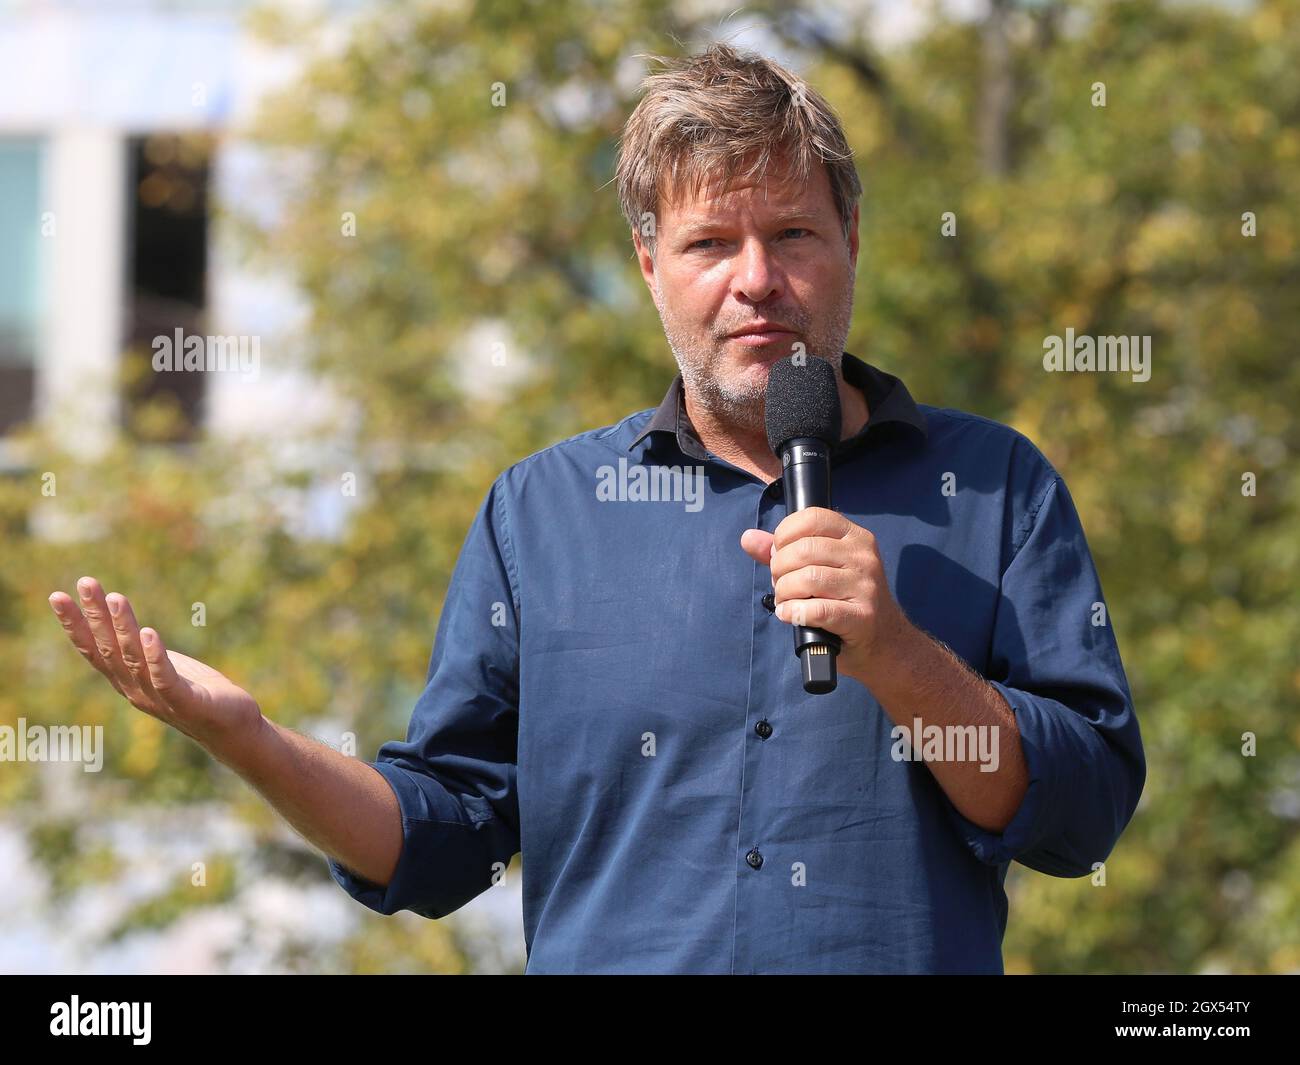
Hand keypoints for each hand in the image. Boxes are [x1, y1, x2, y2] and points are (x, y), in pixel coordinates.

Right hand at [48, 576, 261, 751]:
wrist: (232, 729)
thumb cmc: (198, 694)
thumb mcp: (164, 667)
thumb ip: (142, 652)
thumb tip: (129, 625)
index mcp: (127, 680)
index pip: (94, 650)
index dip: (75, 624)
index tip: (58, 596)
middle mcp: (135, 690)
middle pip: (109, 649)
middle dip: (95, 616)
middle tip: (86, 583)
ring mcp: (158, 698)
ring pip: (134, 659)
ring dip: (124, 627)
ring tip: (117, 598)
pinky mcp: (185, 702)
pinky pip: (165, 678)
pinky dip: (155, 656)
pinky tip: (150, 633)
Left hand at [740, 507, 912, 685]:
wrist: (883, 641)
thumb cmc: (844, 601)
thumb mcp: (820, 568)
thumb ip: (783, 552)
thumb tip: (748, 538)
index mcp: (855, 537)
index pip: (812, 518)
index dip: (785, 535)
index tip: (779, 554)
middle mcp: (863, 557)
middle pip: (804, 551)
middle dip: (780, 569)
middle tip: (780, 584)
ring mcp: (866, 586)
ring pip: (807, 579)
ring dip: (785, 594)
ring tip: (786, 602)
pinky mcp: (862, 616)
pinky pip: (817, 610)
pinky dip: (795, 613)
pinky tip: (791, 615)